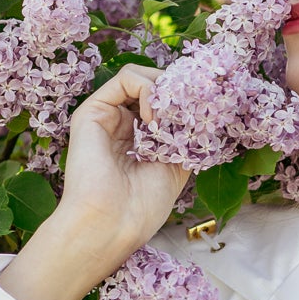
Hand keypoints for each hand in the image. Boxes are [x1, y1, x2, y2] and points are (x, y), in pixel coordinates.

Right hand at [0, 66, 195, 299]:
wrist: (111, 223)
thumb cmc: (142, 206)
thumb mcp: (177, 165)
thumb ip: (184, 135)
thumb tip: (200, 106)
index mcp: (141, 139)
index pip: (167, 103)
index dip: (186, 100)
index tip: (206, 111)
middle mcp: (123, 124)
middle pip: (156, 85)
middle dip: (179, 91)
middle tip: (193, 108)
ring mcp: (108, 116)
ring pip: (142, 76)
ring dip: (165, 90)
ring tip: (172, 118)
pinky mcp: (92, 110)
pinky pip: (126, 77)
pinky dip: (149, 88)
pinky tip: (155, 117)